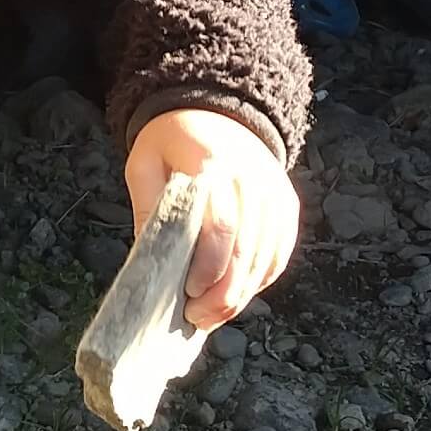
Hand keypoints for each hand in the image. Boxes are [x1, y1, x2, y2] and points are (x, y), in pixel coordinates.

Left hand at [125, 107, 299, 329]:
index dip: (208, 264)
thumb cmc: (171, 143)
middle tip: (198, 318)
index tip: (189, 292)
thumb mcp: (144, 165)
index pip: (220, 223)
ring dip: (242, 293)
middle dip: (224, 292)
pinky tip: (237, 295)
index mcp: (213, 164)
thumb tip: (149, 264)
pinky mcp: (286, 206)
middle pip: (247, 248)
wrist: (214, 112)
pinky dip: (260, 279)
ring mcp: (275, 193)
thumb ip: (148, 209)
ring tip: (212, 315)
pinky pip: (280, 252)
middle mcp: (253, 179)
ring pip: (267, 256)